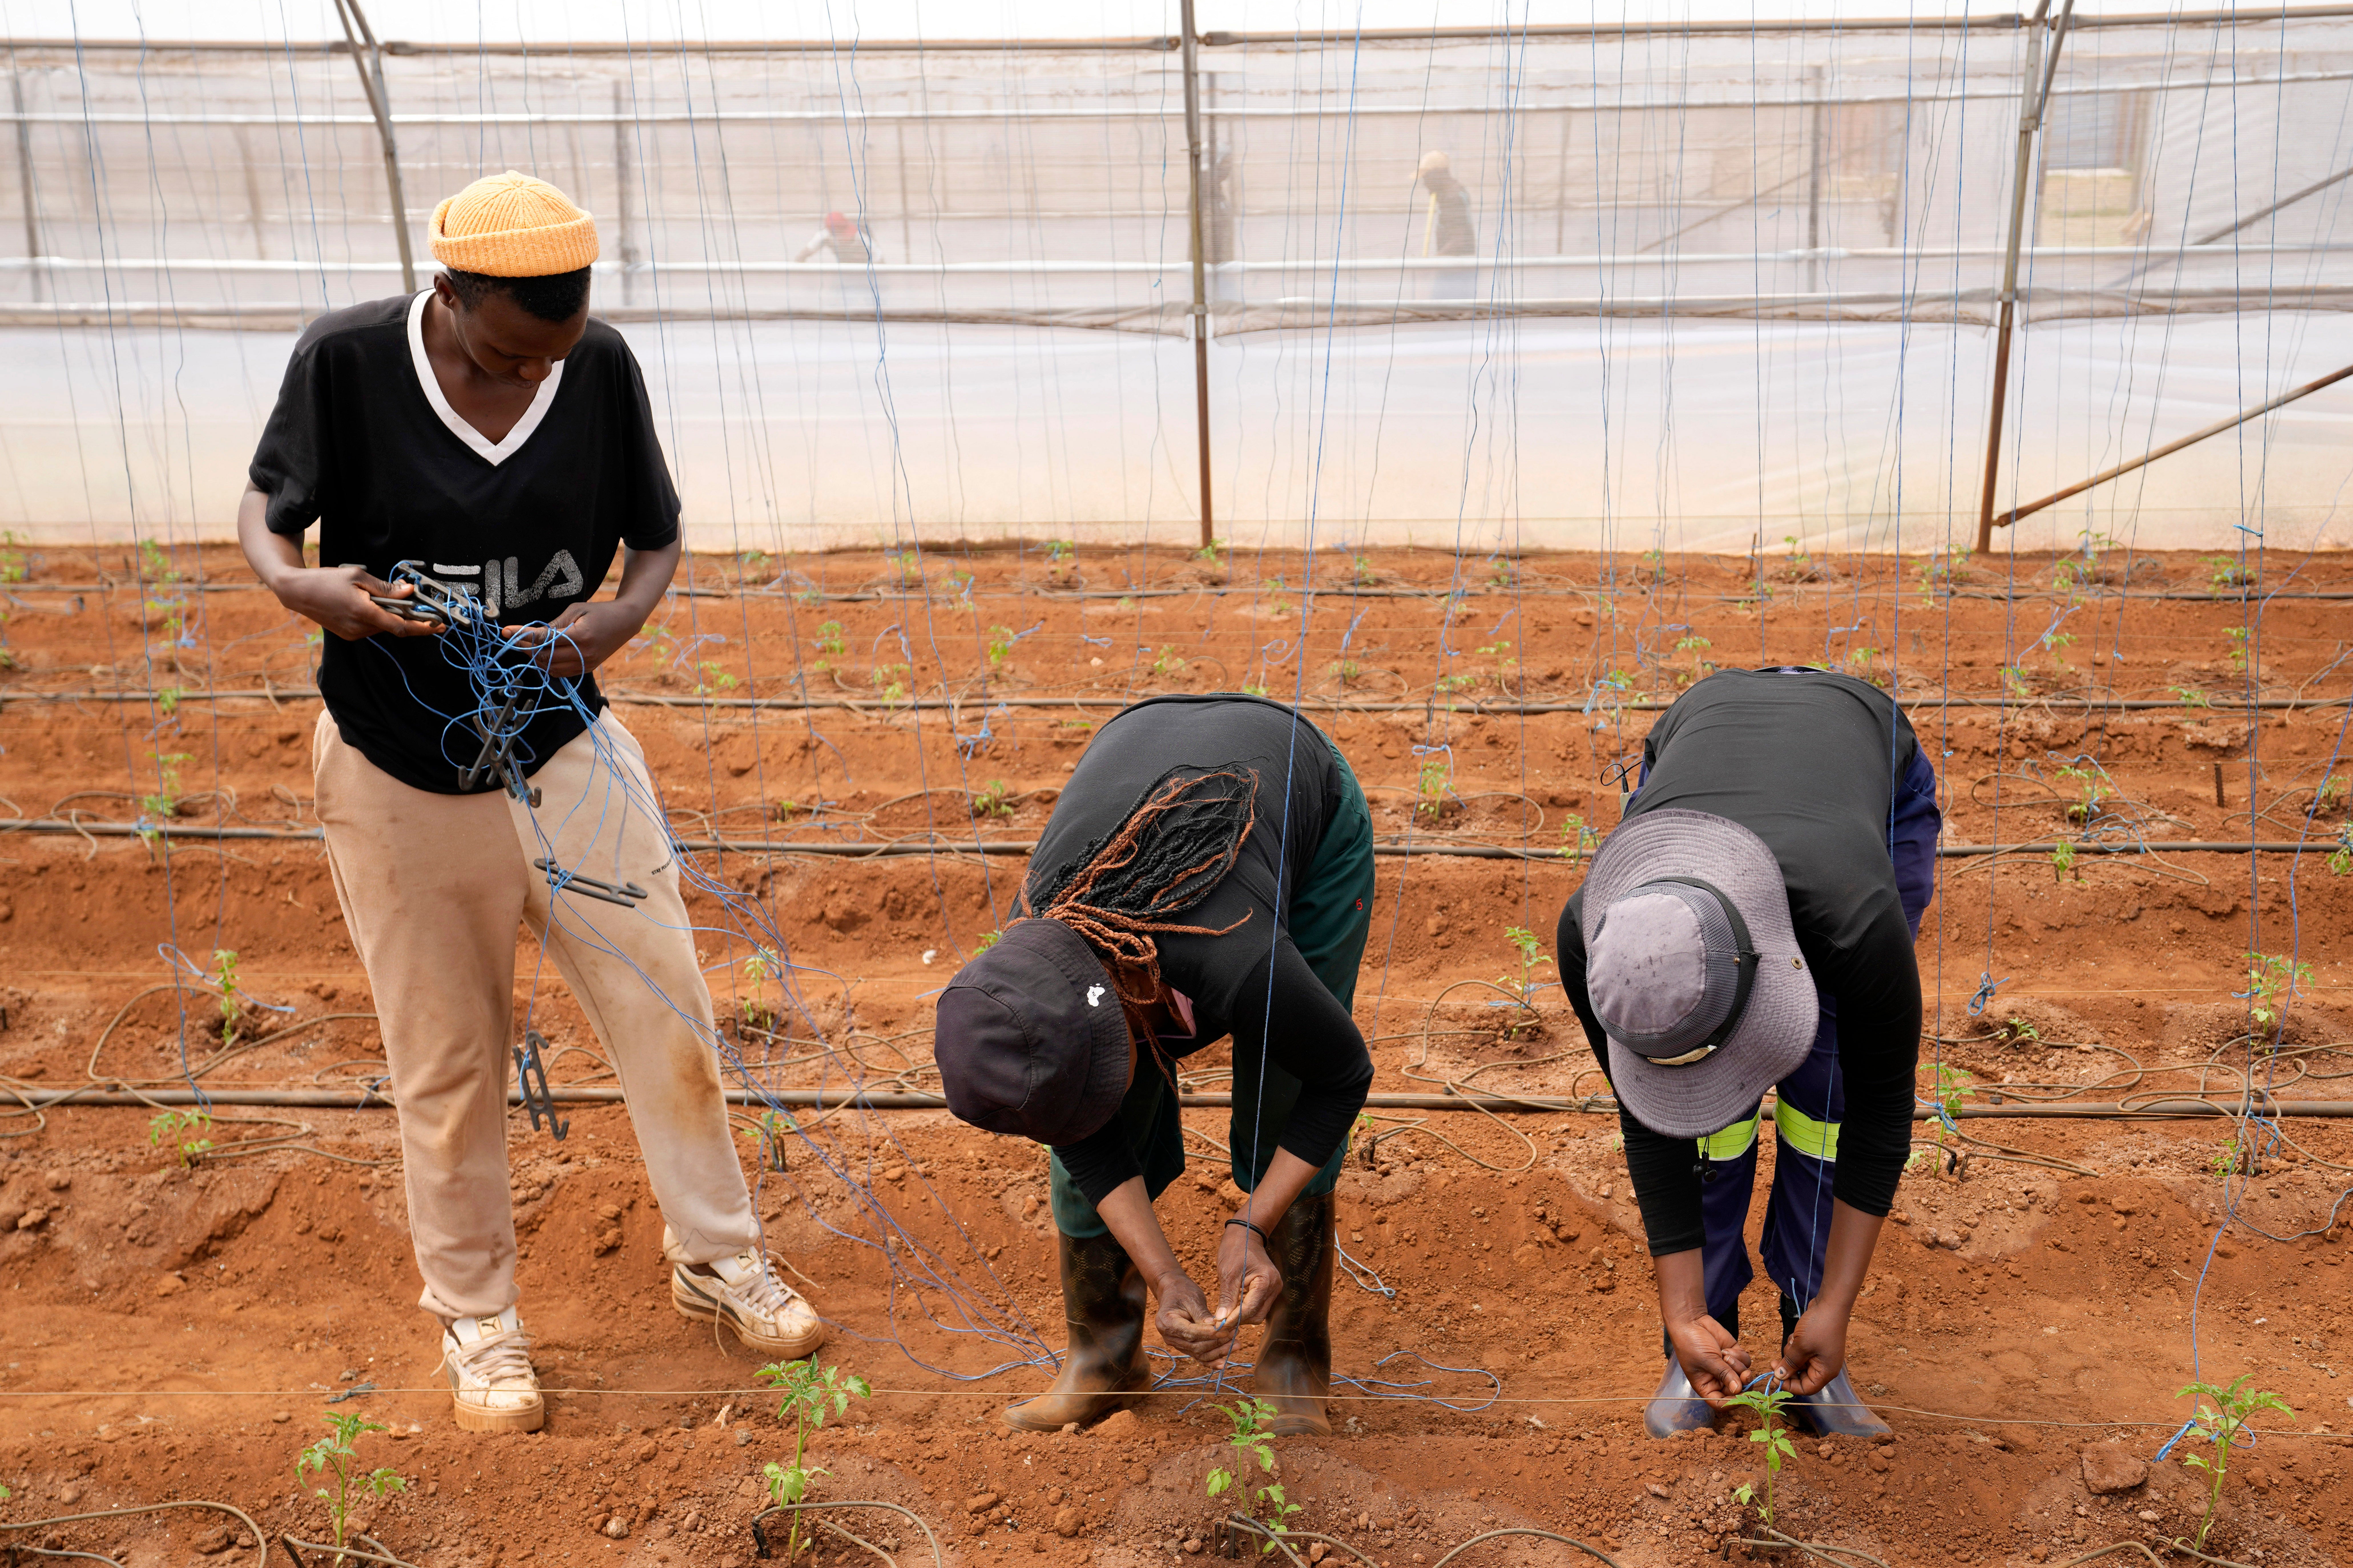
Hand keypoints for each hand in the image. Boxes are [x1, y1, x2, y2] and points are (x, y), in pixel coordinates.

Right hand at [264, 564, 440, 643]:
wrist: (297, 592)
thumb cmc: (326, 580)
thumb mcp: (358, 576)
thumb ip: (385, 587)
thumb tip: (409, 590)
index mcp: (363, 612)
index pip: (400, 626)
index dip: (422, 627)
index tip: (438, 625)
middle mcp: (359, 628)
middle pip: (394, 627)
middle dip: (409, 618)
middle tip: (421, 607)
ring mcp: (353, 633)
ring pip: (383, 627)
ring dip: (391, 616)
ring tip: (386, 599)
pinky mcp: (348, 634)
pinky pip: (371, 628)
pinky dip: (379, 618)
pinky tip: (372, 605)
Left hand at [503, 601, 641, 679]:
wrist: (625, 622)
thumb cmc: (599, 611)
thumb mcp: (575, 610)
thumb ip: (554, 624)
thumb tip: (532, 634)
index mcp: (580, 636)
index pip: (544, 639)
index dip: (522, 635)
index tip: (507, 631)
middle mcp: (583, 653)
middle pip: (544, 657)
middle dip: (525, 648)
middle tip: (513, 639)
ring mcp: (586, 664)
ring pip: (551, 668)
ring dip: (535, 659)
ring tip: (526, 647)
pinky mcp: (587, 668)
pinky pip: (561, 673)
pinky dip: (547, 666)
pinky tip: (541, 655)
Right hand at [1151, 1268, 1238, 1367]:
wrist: (1173, 1291)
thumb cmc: (1182, 1291)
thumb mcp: (1192, 1298)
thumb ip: (1202, 1314)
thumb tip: (1216, 1328)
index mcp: (1167, 1323)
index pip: (1190, 1333)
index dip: (1209, 1334)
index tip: (1226, 1330)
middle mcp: (1169, 1337)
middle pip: (1196, 1346)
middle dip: (1217, 1342)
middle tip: (1235, 1333)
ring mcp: (1176, 1344)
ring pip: (1199, 1354)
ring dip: (1218, 1352)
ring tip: (1236, 1344)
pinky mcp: (1185, 1346)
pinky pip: (1198, 1356)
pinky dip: (1211, 1361)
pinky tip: (1223, 1364)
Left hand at [1215, 1219, 1281, 1329]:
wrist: (1246, 1234)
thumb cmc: (1235, 1249)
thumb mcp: (1227, 1273)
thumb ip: (1227, 1298)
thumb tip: (1221, 1320)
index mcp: (1266, 1281)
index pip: (1249, 1310)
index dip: (1233, 1320)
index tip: (1218, 1325)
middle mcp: (1274, 1287)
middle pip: (1256, 1315)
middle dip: (1238, 1320)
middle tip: (1220, 1320)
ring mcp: (1274, 1288)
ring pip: (1258, 1313)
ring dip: (1242, 1316)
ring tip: (1226, 1313)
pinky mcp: (1270, 1289)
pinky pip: (1259, 1306)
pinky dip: (1246, 1309)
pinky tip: (1234, 1306)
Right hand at [1665, 1311, 1751, 1404]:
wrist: (1691, 1321)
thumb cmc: (1690, 1343)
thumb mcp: (1706, 1360)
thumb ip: (1723, 1374)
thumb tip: (1738, 1390)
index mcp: (1706, 1386)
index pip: (1721, 1403)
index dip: (1732, 1403)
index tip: (1741, 1396)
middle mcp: (1718, 1379)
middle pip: (1737, 1391)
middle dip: (1742, 1383)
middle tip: (1744, 1375)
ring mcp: (1727, 1367)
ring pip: (1744, 1375)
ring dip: (1738, 1366)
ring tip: (1725, 1355)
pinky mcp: (1734, 1356)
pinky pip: (1746, 1362)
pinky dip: (1740, 1356)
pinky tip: (1727, 1349)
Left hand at [1773, 1306, 1847, 1396]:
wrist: (1830, 1303)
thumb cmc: (1819, 1326)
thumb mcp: (1801, 1347)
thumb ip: (1790, 1363)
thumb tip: (1779, 1377)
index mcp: (1826, 1371)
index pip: (1807, 1388)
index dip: (1790, 1386)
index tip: (1775, 1378)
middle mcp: (1825, 1366)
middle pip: (1801, 1376)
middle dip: (1788, 1367)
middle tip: (1774, 1361)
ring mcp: (1820, 1354)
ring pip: (1799, 1362)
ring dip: (1791, 1354)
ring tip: (1793, 1341)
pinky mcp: (1815, 1344)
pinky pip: (1800, 1351)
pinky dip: (1795, 1345)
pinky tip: (1796, 1334)